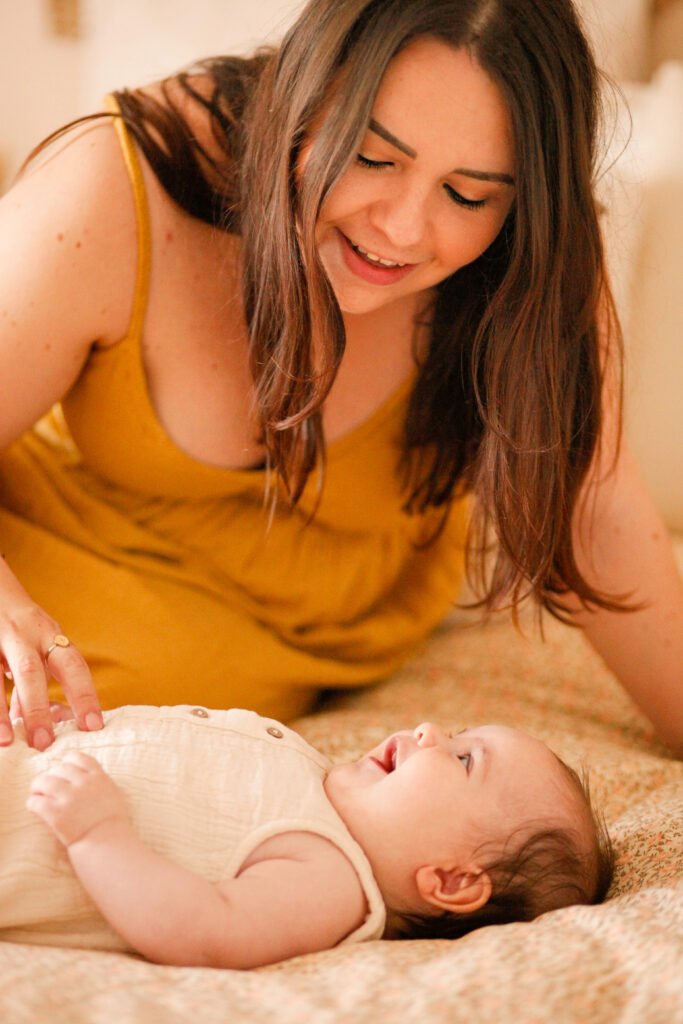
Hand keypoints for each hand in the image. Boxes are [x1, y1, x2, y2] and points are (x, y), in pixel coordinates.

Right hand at [0, 560, 101, 748]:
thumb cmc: (19, 625)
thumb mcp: (36, 644)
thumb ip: (39, 680)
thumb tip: (46, 720)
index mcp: (49, 636)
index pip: (73, 666)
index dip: (85, 695)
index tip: (93, 726)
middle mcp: (22, 636)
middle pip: (32, 671)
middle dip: (38, 708)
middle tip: (45, 744)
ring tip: (6, 742)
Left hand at [27, 751, 129, 846]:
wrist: (107, 843)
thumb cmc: (112, 821)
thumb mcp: (113, 792)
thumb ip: (100, 780)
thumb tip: (88, 773)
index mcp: (97, 776)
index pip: (76, 757)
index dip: (66, 762)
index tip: (63, 772)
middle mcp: (83, 784)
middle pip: (58, 769)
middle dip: (50, 776)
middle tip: (46, 786)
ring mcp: (69, 798)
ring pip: (43, 781)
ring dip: (37, 787)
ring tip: (37, 794)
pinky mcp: (57, 815)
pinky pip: (36, 802)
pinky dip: (33, 803)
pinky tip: (35, 808)